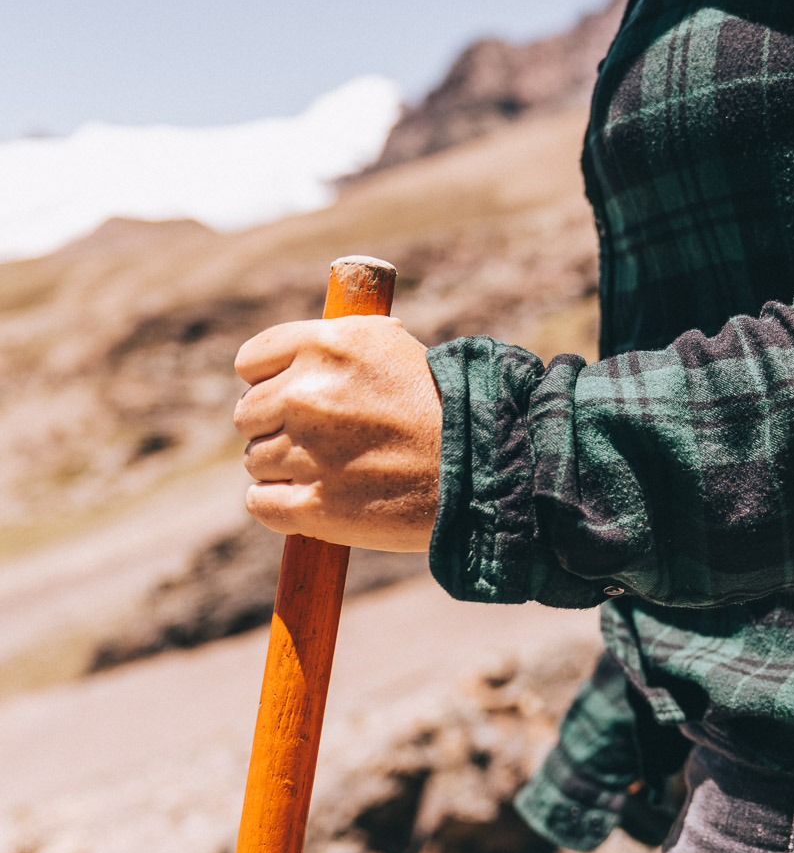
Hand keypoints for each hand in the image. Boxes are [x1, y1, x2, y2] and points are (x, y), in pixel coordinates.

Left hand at [233, 316, 441, 551]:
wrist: (487, 471)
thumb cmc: (446, 409)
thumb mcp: (393, 350)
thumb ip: (336, 346)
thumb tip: (295, 352)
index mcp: (327, 345)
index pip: (251, 362)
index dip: (273, 380)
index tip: (299, 397)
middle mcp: (309, 394)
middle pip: (248, 413)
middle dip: (279, 426)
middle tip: (326, 440)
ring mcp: (308, 452)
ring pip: (257, 461)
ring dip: (286, 469)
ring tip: (340, 471)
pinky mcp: (314, 507)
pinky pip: (260, 503)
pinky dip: (281, 507)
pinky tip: (316, 502)